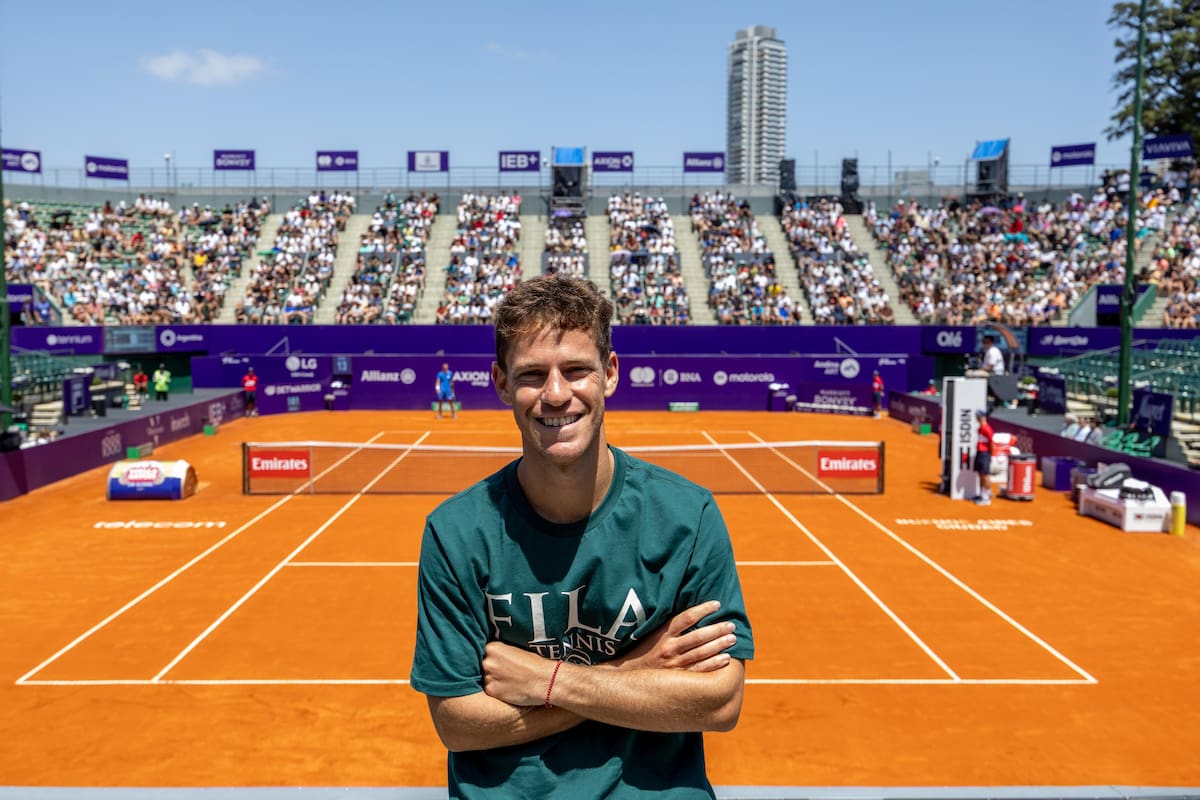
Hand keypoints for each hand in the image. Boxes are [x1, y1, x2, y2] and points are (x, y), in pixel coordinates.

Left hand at [482, 641, 556, 707]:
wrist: (545, 680)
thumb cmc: (536, 665)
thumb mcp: (516, 650)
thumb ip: (502, 653)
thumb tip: (494, 657)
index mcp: (493, 647)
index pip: (486, 652)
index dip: (495, 658)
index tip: (504, 662)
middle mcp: (487, 661)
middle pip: (484, 665)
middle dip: (494, 669)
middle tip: (508, 672)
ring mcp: (488, 676)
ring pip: (487, 678)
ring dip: (495, 680)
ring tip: (511, 681)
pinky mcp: (491, 690)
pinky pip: (490, 690)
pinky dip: (498, 690)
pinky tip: (510, 689)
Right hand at [609, 600, 735, 672]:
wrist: (626, 677)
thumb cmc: (641, 653)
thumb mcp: (651, 636)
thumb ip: (668, 627)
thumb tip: (691, 614)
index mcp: (662, 634)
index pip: (686, 617)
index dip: (703, 609)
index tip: (717, 604)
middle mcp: (669, 648)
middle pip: (698, 636)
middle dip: (717, 629)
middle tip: (731, 625)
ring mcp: (674, 664)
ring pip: (701, 652)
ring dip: (719, 645)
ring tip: (732, 638)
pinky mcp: (678, 678)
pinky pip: (699, 671)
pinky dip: (714, 664)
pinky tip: (726, 658)